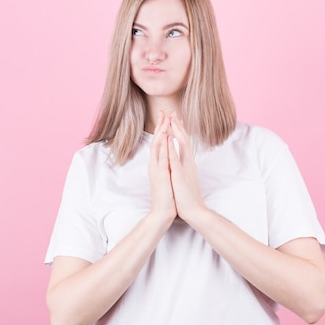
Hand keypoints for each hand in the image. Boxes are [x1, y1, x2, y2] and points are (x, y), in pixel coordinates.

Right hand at [148, 111, 176, 225]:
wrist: (162, 214)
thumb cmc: (167, 198)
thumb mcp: (167, 179)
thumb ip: (166, 168)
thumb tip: (169, 160)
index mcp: (158, 165)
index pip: (160, 143)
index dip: (164, 129)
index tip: (168, 117)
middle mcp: (155, 165)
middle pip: (157, 141)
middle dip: (161, 125)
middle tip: (164, 110)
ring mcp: (156, 170)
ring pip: (158, 146)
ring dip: (161, 132)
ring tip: (165, 119)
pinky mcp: (160, 176)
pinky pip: (161, 158)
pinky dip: (163, 147)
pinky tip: (166, 137)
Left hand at [167, 113, 206, 222]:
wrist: (194, 211)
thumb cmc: (187, 197)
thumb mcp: (184, 179)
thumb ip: (182, 169)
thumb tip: (178, 162)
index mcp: (186, 164)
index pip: (183, 143)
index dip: (179, 130)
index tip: (175, 119)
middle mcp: (187, 163)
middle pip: (184, 140)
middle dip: (178, 125)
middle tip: (174, 112)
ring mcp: (184, 168)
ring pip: (182, 146)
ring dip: (177, 131)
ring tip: (172, 119)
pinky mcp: (180, 175)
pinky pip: (176, 159)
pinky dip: (172, 147)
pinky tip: (169, 139)